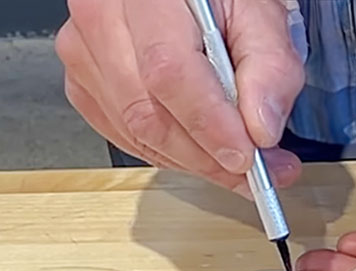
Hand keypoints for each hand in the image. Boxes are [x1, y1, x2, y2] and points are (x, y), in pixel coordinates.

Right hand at [56, 0, 303, 195]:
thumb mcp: (261, 17)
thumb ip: (270, 69)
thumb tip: (261, 129)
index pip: (169, 73)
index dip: (210, 125)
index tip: (247, 155)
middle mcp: (102, 20)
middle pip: (148, 114)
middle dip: (209, 156)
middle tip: (259, 169)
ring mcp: (86, 54)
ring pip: (137, 134)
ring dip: (194, 161)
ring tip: (238, 161)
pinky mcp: (85, 85)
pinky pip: (126, 139)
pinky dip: (171, 155)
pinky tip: (201, 150)